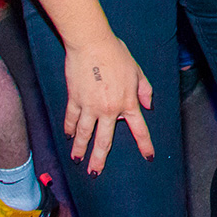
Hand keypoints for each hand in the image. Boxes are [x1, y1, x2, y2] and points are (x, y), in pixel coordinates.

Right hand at [63, 35, 153, 174]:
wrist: (92, 43)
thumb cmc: (116, 53)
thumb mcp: (137, 70)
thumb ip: (144, 89)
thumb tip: (148, 105)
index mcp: (127, 102)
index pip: (139, 129)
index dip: (145, 144)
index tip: (149, 157)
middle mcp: (109, 109)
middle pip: (104, 141)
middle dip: (99, 159)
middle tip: (94, 173)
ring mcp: (90, 106)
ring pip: (84, 134)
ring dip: (80, 149)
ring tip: (77, 160)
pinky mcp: (75, 99)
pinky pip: (71, 119)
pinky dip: (68, 128)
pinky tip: (67, 136)